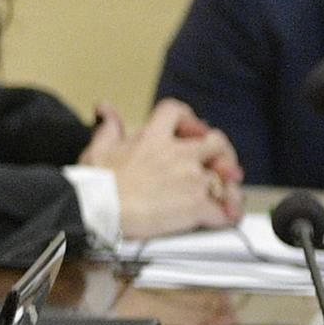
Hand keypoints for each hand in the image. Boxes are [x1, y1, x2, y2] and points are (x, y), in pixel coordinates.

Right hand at [102, 105, 236, 237]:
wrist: (97, 210)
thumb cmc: (95, 183)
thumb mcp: (98, 148)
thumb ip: (109, 127)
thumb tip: (104, 108)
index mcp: (154, 138)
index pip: (177, 111)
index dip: (187, 119)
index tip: (186, 130)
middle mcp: (179, 155)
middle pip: (217, 141)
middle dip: (220, 151)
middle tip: (215, 164)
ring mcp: (191, 180)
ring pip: (227, 177)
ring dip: (227, 185)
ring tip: (223, 194)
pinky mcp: (196, 206)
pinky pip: (225, 210)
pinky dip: (227, 214)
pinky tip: (223, 216)